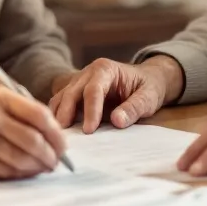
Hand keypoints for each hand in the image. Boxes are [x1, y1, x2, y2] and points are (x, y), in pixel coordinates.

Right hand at [0, 87, 66, 179]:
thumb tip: (56, 137)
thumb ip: (23, 112)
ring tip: (44, 166)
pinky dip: (21, 174)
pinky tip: (26, 171)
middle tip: (57, 161)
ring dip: (39, 167)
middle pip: (33, 141)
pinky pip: (7, 172)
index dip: (56, 133)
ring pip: (22, 160)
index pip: (38, 116)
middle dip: (51, 155)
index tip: (63, 145)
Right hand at [49, 56, 183, 131]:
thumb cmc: (148, 87)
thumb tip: (117, 121)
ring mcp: (79, 81)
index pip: (93, 90)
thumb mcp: (149, 97)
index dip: (90, 110)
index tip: (89, 130)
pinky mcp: (76, 93)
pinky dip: (58, 116)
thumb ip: (134, 108)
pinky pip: (62, 103)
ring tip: (57, 136)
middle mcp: (88, 73)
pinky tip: (58, 132)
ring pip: (62, 97)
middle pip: (72, 92)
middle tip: (63, 136)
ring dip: (58, 116)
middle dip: (66, 113)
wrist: (147, 79)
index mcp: (106, 69)